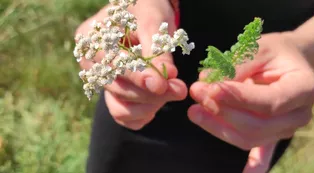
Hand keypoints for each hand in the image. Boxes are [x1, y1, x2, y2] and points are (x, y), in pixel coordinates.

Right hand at [76, 0, 186, 129]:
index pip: (113, 64)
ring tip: (173, 91)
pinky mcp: (112, 95)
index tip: (161, 85)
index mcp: (91, 39)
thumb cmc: (147, 10)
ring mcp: (101, 82)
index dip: (138, 77)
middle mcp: (90, 64)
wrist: (146, 14)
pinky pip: (123, 115)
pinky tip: (158, 103)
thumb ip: (157, 51)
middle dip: (151, 93)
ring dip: (149, 105)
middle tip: (180, 89)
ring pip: (120, 107)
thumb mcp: (153, 23)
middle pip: (117, 89)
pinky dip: (142, 115)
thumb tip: (168, 77)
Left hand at [188, 33, 313, 172]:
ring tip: (194, 111)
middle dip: (222, 111)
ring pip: (250, 138)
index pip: (268, 102)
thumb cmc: (274, 52)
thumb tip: (206, 82)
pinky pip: (263, 152)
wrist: (289, 61)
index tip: (210, 89)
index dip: (237, 99)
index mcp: (303, 88)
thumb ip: (235, 65)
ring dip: (219, 127)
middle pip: (257, 125)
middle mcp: (299, 114)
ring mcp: (286, 127)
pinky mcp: (273, 134)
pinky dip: (255, 165)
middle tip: (196, 92)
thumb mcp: (258, 48)